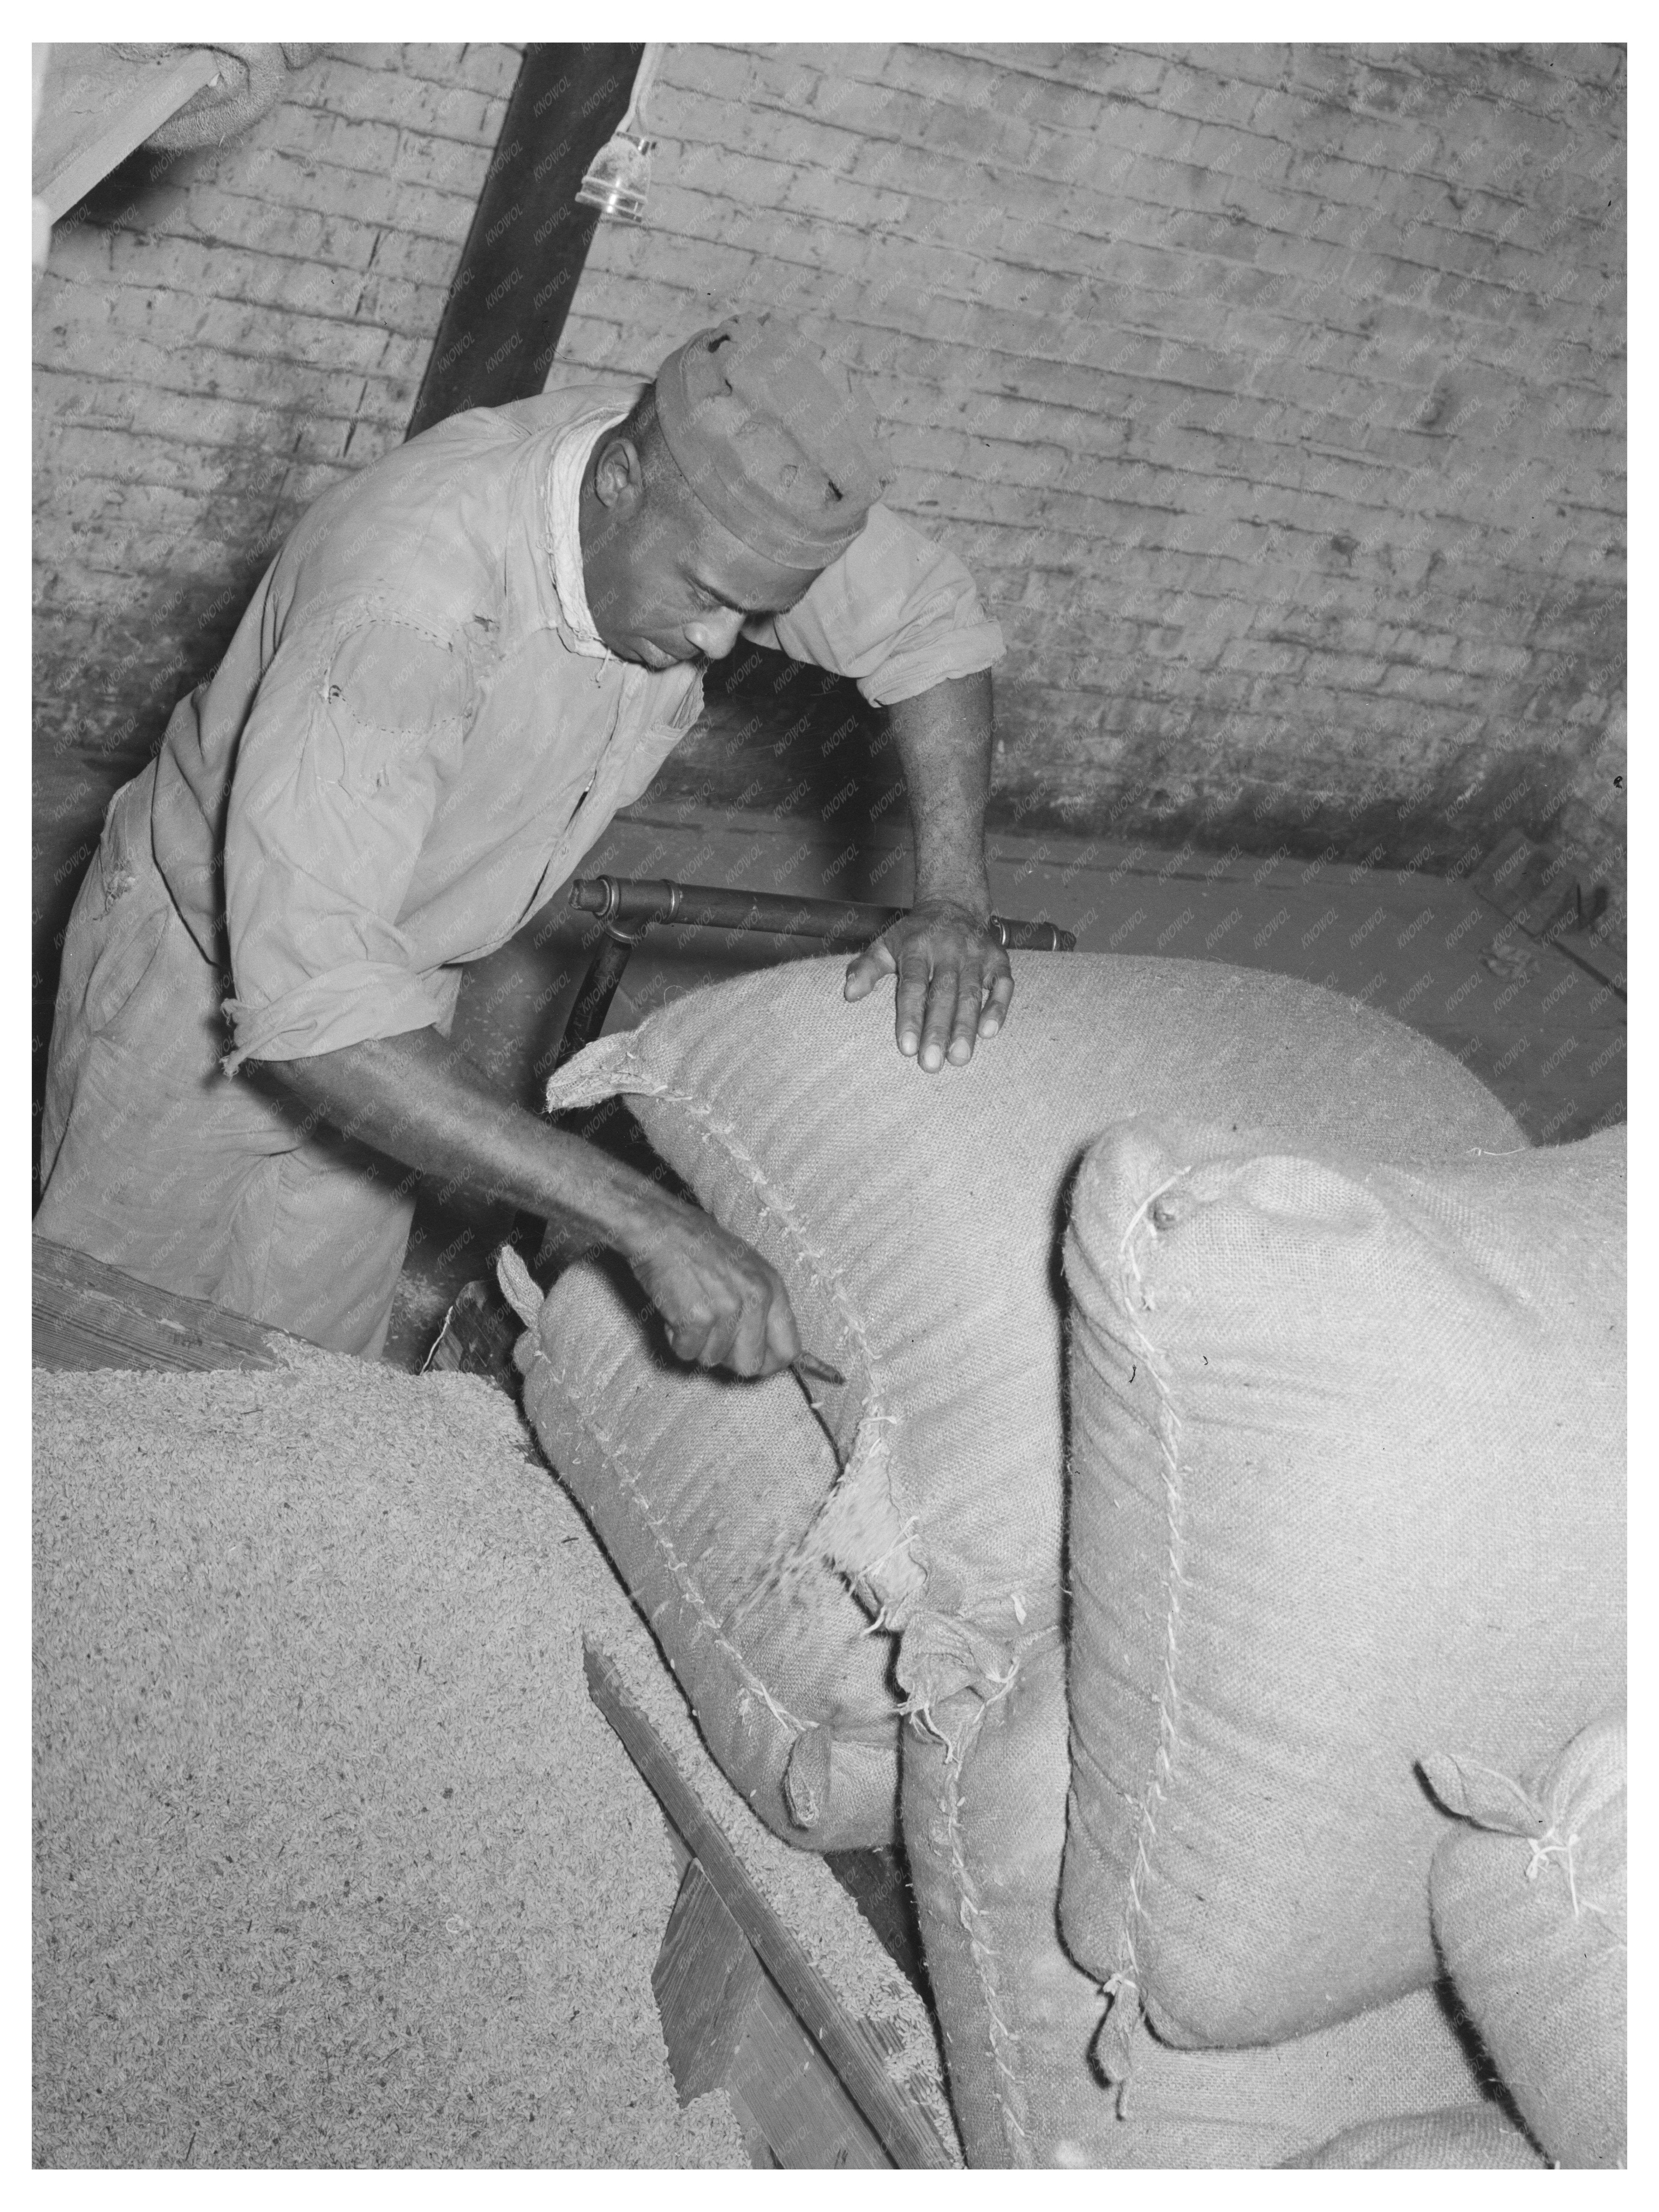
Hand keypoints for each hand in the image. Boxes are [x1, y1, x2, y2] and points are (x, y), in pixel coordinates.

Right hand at [622, 1196, 800, 1378]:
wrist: (660, 1227)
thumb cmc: (698, 1248)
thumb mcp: (746, 1269)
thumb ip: (761, 1309)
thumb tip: (765, 1356)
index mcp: (773, 1287)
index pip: (788, 1351)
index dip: (765, 1363)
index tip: (744, 1356)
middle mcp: (757, 1298)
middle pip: (750, 1365)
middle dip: (725, 1356)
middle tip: (708, 1330)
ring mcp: (728, 1308)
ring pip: (713, 1360)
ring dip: (696, 1342)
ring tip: (689, 1307)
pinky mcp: (697, 1317)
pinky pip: (686, 1352)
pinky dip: (675, 1338)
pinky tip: (675, 1309)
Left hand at [843, 899, 1013, 1071]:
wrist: (954, 903)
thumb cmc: (914, 935)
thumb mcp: (885, 944)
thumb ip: (867, 968)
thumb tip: (849, 994)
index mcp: (918, 947)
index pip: (913, 986)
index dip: (910, 1017)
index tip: (907, 1048)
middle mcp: (949, 950)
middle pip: (943, 994)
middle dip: (937, 1030)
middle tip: (931, 1064)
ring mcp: (976, 954)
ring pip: (972, 994)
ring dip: (966, 1027)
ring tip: (959, 1058)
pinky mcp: (998, 959)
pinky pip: (1003, 985)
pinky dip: (997, 1008)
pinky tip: (988, 1033)